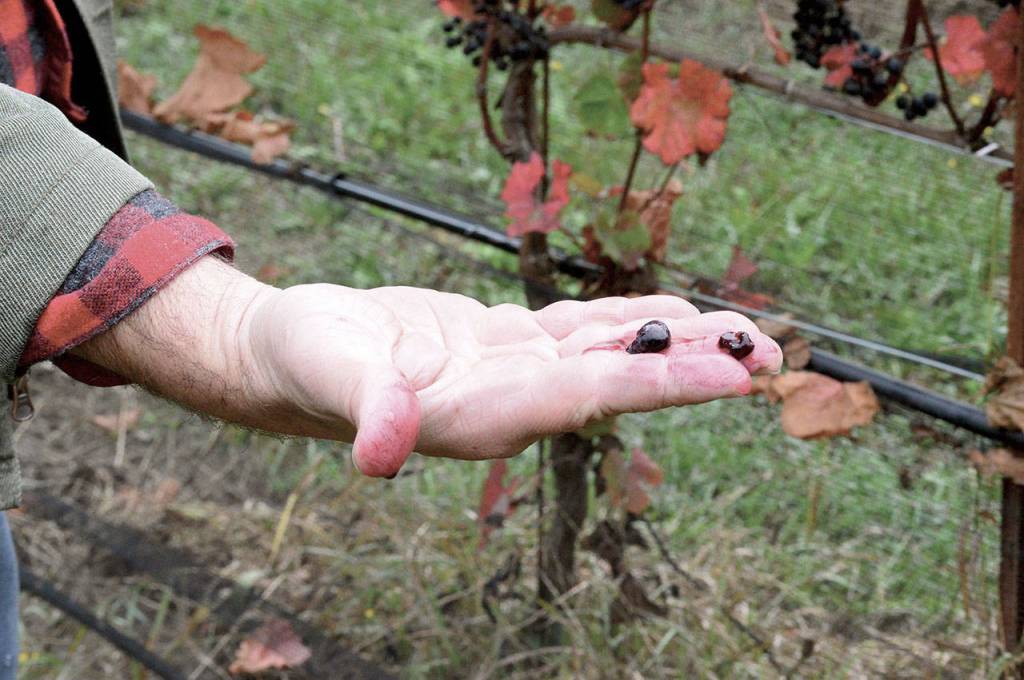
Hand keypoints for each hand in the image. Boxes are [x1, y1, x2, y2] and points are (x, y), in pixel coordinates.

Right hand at [241, 281, 782, 475]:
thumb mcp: (328, 370)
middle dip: (692, 368)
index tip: (729, 377)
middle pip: (616, 380)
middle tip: (771, 356)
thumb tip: (377, 456)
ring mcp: (516, 372)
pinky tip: (673, 311)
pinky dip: (630, 318)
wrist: (297, 354)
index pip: (583, 397)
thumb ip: (364, 406)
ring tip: (747, 333)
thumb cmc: (307, 360)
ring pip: (610, 352)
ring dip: (676, 340)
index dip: (656, 384)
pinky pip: (583, 330)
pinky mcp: (508, 344)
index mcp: (480, 415)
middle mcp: (512, 401)